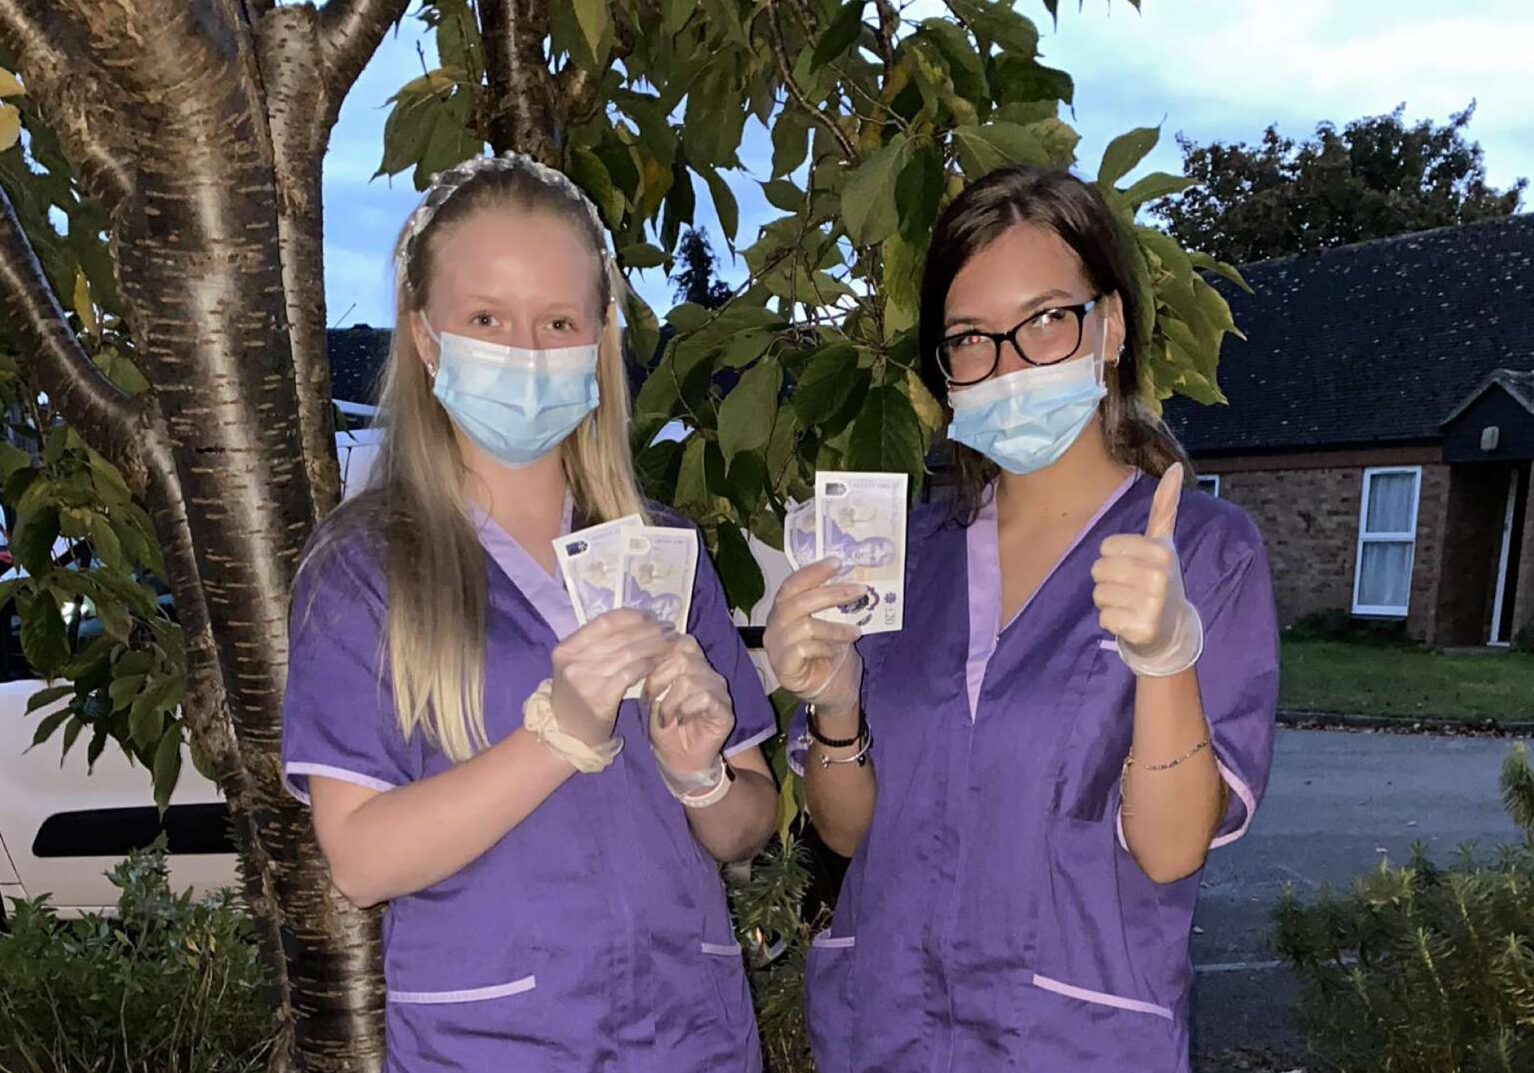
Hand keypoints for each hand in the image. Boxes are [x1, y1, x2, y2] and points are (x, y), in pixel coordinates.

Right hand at [549, 610, 673, 747]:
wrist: (566, 733)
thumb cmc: (576, 696)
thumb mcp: (577, 666)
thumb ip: (598, 646)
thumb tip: (637, 623)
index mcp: (567, 648)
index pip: (604, 622)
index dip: (631, 616)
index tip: (651, 616)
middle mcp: (573, 661)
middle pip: (620, 637)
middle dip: (649, 630)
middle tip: (669, 628)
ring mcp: (586, 679)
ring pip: (628, 653)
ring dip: (654, 646)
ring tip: (670, 642)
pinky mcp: (600, 697)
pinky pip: (630, 674)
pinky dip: (648, 665)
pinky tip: (658, 663)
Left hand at [643, 635, 733, 776]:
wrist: (680, 760)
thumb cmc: (666, 727)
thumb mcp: (653, 697)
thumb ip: (654, 674)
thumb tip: (643, 657)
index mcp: (692, 664)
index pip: (681, 642)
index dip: (659, 654)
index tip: (641, 674)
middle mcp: (709, 673)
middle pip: (683, 658)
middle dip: (658, 678)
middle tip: (649, 699)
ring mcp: (719, 691)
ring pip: (690, 680)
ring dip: (670, 700)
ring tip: (663, 716)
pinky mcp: (725, 710)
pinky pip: (704, 698)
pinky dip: (685, 709)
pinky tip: (679, 720)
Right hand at [763, 559, 864, 715]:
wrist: (835, 692)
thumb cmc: (833, 654)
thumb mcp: (834, 622)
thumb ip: (834, 603)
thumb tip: (852, 577)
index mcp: (783, 611)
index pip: (791, 585)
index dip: (812, 572)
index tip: (837, 562)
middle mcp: (774, 628)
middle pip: (797, 602)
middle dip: (831, 593)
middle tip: (859, 589)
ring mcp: (775, 649)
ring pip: (804, 626)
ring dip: (835, 627)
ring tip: (856, 632)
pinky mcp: (783, 670)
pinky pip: (803, 649)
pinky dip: (825, 647)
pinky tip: (837, 651)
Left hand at [1091, 464, 1202, 675]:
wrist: (1173, 629)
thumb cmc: (1160, 579)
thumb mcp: (1163, 542)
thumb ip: (1164, 507)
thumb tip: (1175, 466)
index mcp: (1161, 551)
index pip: (1106, 546)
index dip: (1113, 557)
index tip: (1134, 566)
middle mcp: (1159, 576)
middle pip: (1098, 569)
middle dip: (1108, 580)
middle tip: (1131, 588)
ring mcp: (1152, 605)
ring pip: (1098, 594)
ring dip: (1109, 601)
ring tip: (1131, 604)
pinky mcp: (1140, 629)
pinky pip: (1103, 617)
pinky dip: (1111, 621)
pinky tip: (1130, 621)